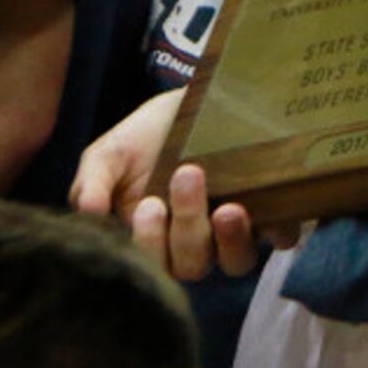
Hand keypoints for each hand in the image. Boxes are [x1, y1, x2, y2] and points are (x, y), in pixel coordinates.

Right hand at [70, 90, 284, 278]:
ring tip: (228, 208)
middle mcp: (193, 244)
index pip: (150, 264)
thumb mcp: (109, 156)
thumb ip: (92, 184)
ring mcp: (231, 230)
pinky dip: (278, 228)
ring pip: (236, 260)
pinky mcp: (269, 210)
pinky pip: (279, 235)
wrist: (190, 103)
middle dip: (188, 226)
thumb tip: (88, 213)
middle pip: (193, 264)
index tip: (148, 205)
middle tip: (188, 175)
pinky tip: (270, 205)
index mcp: (152, 240)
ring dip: (232, 238)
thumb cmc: (143, 138)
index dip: (151, 244)